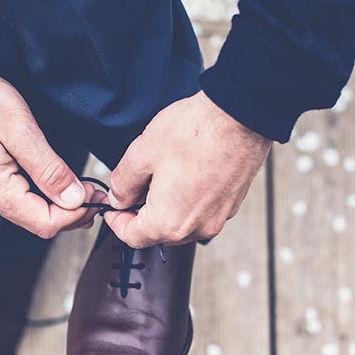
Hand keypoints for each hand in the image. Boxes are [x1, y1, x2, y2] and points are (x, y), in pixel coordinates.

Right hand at [0, 67, 101, 237]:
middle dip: (70, 213)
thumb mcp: (20, 130)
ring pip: (27, 212)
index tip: (96, 194)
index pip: (45, 223)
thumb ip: (48, 169)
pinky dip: (41, 196)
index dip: (76, 214)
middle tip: (94, 193)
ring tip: (81, 188)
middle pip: (37, 222)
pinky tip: (54, 182)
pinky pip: (17, 198)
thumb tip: (73, 200)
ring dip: (57, 206)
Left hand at [104, 91, 271, 247]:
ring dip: (167, 206)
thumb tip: (119, 197)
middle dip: (142, 212)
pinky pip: (201, 211)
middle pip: (158, 232)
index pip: (132, 237)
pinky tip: (187, 172)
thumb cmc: (195, 132)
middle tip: (137, 184)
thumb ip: (123, 183)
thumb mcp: (142, 153)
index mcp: (169, 222)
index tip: (113, 207)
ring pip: (181, 222)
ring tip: (165, 173)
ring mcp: (218, 218)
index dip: (117, 221)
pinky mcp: (231, 204)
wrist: (240, 117)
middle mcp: (197, 228)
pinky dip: (188, 199)